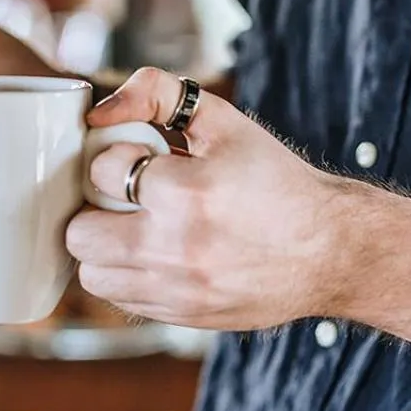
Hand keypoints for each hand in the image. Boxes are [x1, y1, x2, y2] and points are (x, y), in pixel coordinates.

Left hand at [65, 67, 355, 330]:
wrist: (330, 250)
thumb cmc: (275, 180)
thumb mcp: (223, 120)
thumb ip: (157, 93)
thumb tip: (98, 114)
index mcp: (186, 192)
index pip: (101, 171)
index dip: (114, 158)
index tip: (139, 158)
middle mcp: (175, 248)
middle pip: (79, 233)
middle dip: (95, 207)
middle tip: (121, 196)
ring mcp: (178, 290)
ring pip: (92, 275)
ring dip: (103, 248)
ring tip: (132, 227)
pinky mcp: (183, 317)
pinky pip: (120, 300)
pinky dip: (125, 277)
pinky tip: (153, 255)